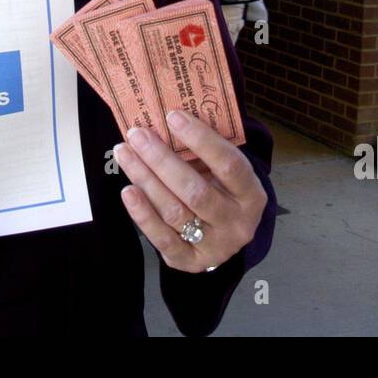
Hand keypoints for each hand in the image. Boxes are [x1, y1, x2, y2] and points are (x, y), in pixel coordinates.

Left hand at [114, 110, 266, 273]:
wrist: (225, 236)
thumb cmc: (220, 190)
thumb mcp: (224, 173)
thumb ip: (204, 151)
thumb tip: (166, 119)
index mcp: (252, 195)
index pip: (229, 165)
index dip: (201, 140)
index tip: (173, 116)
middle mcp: (237, 223)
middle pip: (195, 191)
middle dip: (161, 159)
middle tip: (137, 134)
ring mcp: (214, 246)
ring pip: (174, 212)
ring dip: (145, 179)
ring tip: (125, 153)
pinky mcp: (190, 261)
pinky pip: (162, 238)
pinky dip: (143, 214)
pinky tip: (128, 191)